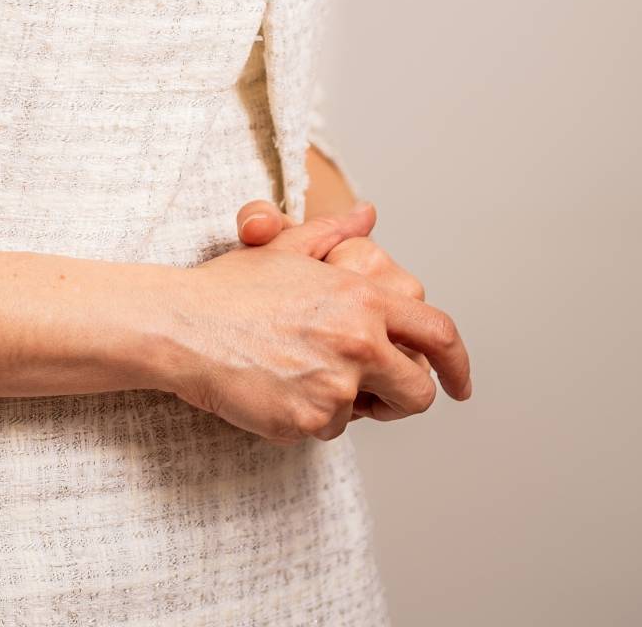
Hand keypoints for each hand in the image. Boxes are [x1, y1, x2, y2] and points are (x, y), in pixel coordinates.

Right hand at [234, 198, 465, 422]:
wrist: (182, 327)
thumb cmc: (231, 288)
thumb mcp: (286, 248)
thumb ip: (336, 232)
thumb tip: (368, 213)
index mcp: (361, 299)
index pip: (438, 335)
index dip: (458, 363)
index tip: (459, 383)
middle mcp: (357, 343)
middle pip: (419, 391)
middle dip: (406, 396)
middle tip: (379, 393)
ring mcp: (334, 387)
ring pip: (368, 415)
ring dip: (349, 404)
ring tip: (305, 373)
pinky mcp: (307, 421)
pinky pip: (327, 429)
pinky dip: (309, 416)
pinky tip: (277, 386)